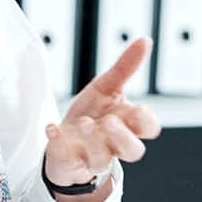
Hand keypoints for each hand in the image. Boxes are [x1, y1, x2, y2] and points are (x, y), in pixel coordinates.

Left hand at [45, 38, 161, 197]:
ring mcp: (90, 156)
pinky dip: (58, 142)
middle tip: (108, 121)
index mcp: (127, 125)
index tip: (136, 110)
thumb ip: (126, 67)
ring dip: (92, 141)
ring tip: (83, 123)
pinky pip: (65, 158)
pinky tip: (52, 128)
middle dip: (122, 137)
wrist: (66, 140)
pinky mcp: (67, 161)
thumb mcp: (107, 87)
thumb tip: (145, 40)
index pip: (149, 128)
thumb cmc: (92, 114)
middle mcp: (113, 144)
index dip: (146, 121)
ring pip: (101, 160)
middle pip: (133, 151)